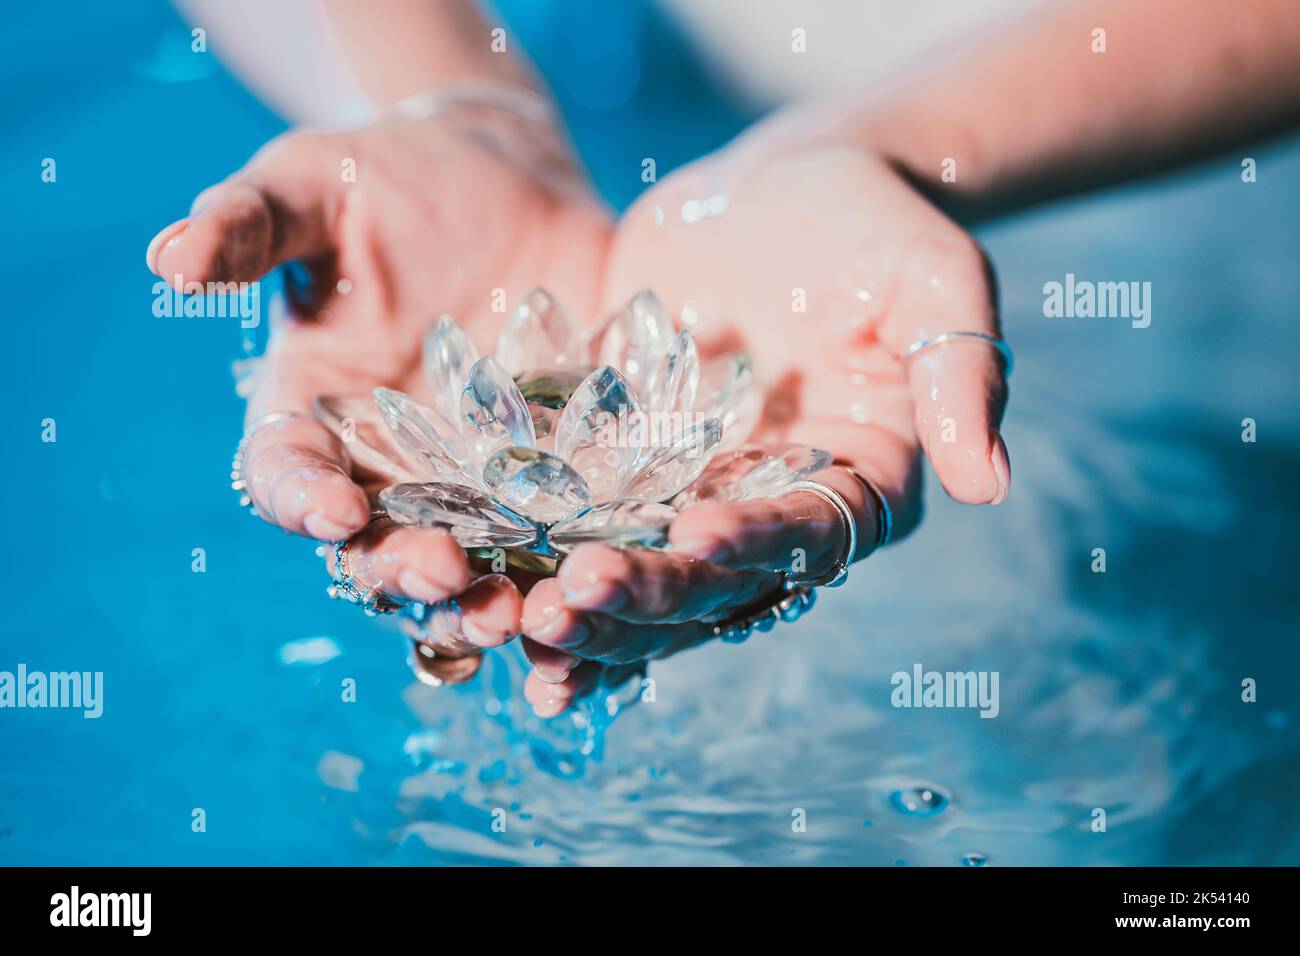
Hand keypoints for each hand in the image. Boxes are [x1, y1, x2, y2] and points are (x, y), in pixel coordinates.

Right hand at [146, 106, 612, 647]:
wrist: (504, 181)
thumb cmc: (389, 181)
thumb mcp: (314, 185)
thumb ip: (248, 223)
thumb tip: (169, 260)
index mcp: (311, 411)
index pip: (285, 470)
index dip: (300, 496)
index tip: (335, 510)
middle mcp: (383, 466)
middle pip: (376, 544)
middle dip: (403, 568)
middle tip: (443, 574)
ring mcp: (469, 481)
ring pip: (465, 565)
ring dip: (482, 598)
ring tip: (518, 614)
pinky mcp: (548, 476)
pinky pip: (553, 539)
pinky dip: (562, 574)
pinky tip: (593, 591)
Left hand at [518, 134, 1009, 714]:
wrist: (779, 186)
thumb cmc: (871, 223)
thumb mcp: (933, 279)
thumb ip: (961, 371)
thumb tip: (990, 480)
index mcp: (855, 484)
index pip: (806, 535)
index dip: (752, 545)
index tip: (694, 537)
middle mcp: (773, 513)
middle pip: (713, 584)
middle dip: (646, 598)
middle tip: (570, 602)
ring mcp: (695, 501)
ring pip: (643, 582)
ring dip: (588, 616)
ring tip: (525, 631)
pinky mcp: (627, 474)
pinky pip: (583, 529)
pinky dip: (542, 567)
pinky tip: (489, 597)